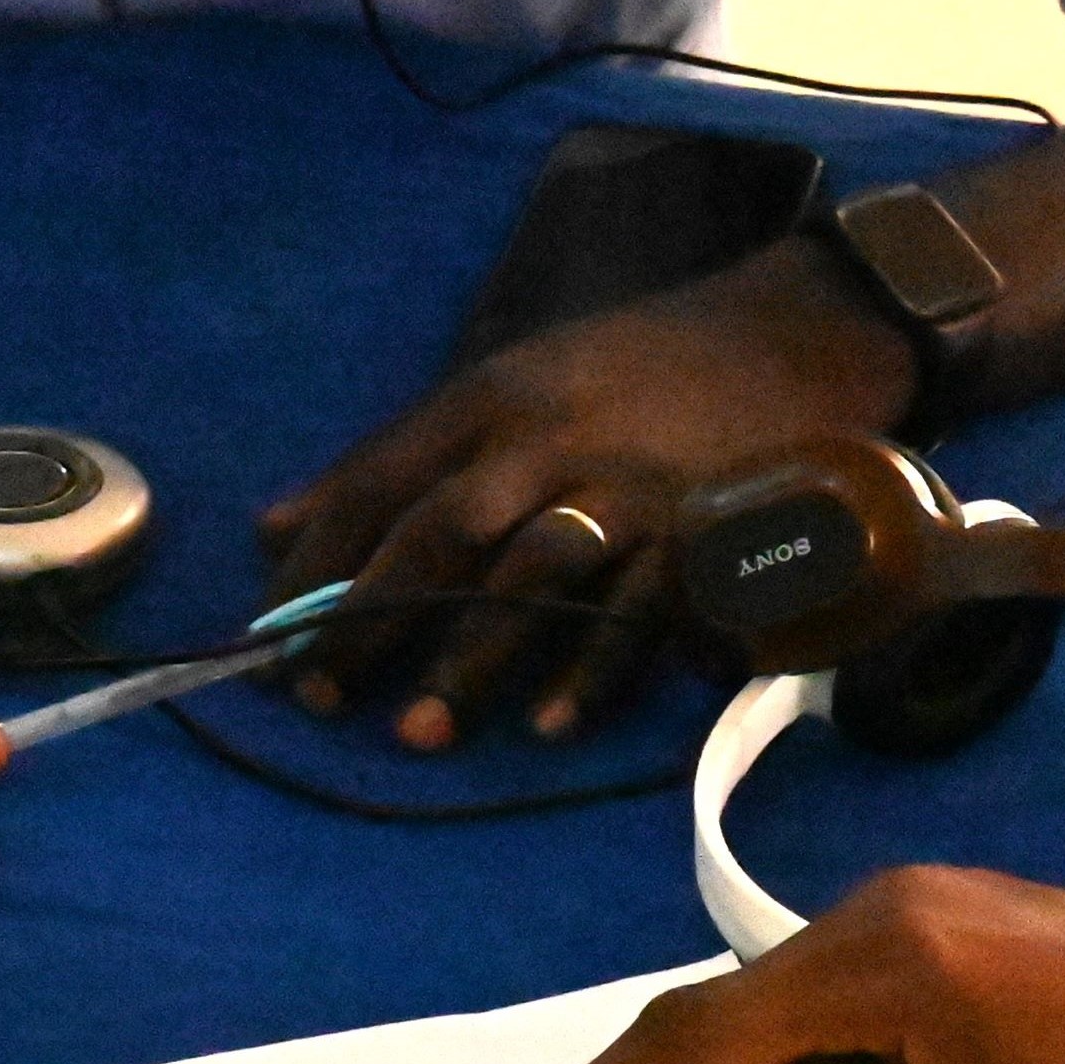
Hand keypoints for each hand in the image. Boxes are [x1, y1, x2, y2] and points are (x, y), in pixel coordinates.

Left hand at [258, 241, 912, 747]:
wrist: (801, 330)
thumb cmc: (631, 371)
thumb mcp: (504, 383)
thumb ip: (394, 459)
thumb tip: (273, 531)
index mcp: (489, 398)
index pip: (381, 481)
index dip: (316, 563)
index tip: (263, 637)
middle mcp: (550, 439)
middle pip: (444, 530)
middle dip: (374, 615)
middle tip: (317, 694)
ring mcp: (630, 486)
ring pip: (535, 573)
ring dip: (472, 655)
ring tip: (417, 733)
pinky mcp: (703, 530)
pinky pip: (641, 608)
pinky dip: (593, 668)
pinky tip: (548, 726)